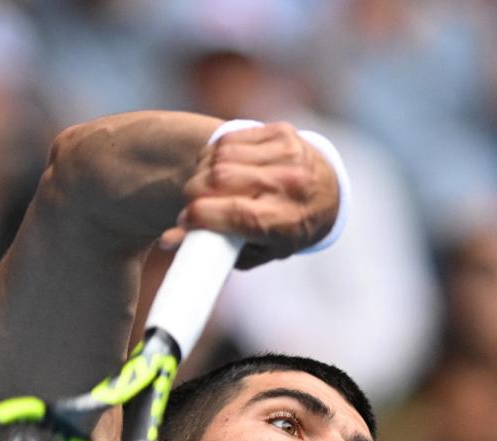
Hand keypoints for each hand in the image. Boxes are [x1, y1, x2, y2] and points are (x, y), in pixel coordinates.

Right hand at [161, 122, 337, 267]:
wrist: (327, 193)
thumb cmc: (283, 231)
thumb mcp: (256, 252)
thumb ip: (215, 249)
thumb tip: (169, 239)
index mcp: (286, 222)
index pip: (237, 214)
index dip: (202, 216)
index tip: (185, 220)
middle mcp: (290, 185)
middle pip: (223, 180)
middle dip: (195, 192)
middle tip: (192, 203)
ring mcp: (288, 154)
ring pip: (222, 157)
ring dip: (203, 171)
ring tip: (205, 185)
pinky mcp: (282, 132)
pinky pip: (231, 139)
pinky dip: (215, 154)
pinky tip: (218, 166)